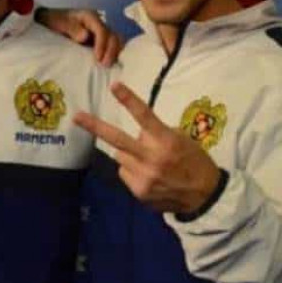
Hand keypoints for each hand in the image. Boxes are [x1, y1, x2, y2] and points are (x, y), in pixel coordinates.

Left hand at [35, 8, 120, 65]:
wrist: (50, 21)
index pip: (102, 30)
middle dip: (111, 51)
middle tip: (104, 65)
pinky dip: (114, 55)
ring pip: (116, 41)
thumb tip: (85, 36)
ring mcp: (100, 33)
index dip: (102, 45)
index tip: (98, 58)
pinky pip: (112, 47)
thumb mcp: (60, 23)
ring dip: (115, 53)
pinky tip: (110, 65)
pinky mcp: (100, 41)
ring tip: (107, 66)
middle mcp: (98, 24)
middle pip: (113, 36)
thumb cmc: (55, 21)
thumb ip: (72, 28)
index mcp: (90, 17)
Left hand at [74, 82, 220, 213]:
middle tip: (76, 116)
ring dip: (129, 154)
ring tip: (148, 161)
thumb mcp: (181, 140)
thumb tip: (135, 135)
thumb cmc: (193, 161)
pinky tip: (150, 176)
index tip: (114, 86)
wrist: (205, 196)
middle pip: (117, 140)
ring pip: (120, 156)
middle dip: (94, 127)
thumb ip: (156, 134)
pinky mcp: (138, 192)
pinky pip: (125, 173)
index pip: (145, 116)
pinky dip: (133, 171)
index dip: (129, 100)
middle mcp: (152, 159)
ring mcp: (143, 177)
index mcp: (166, 141)